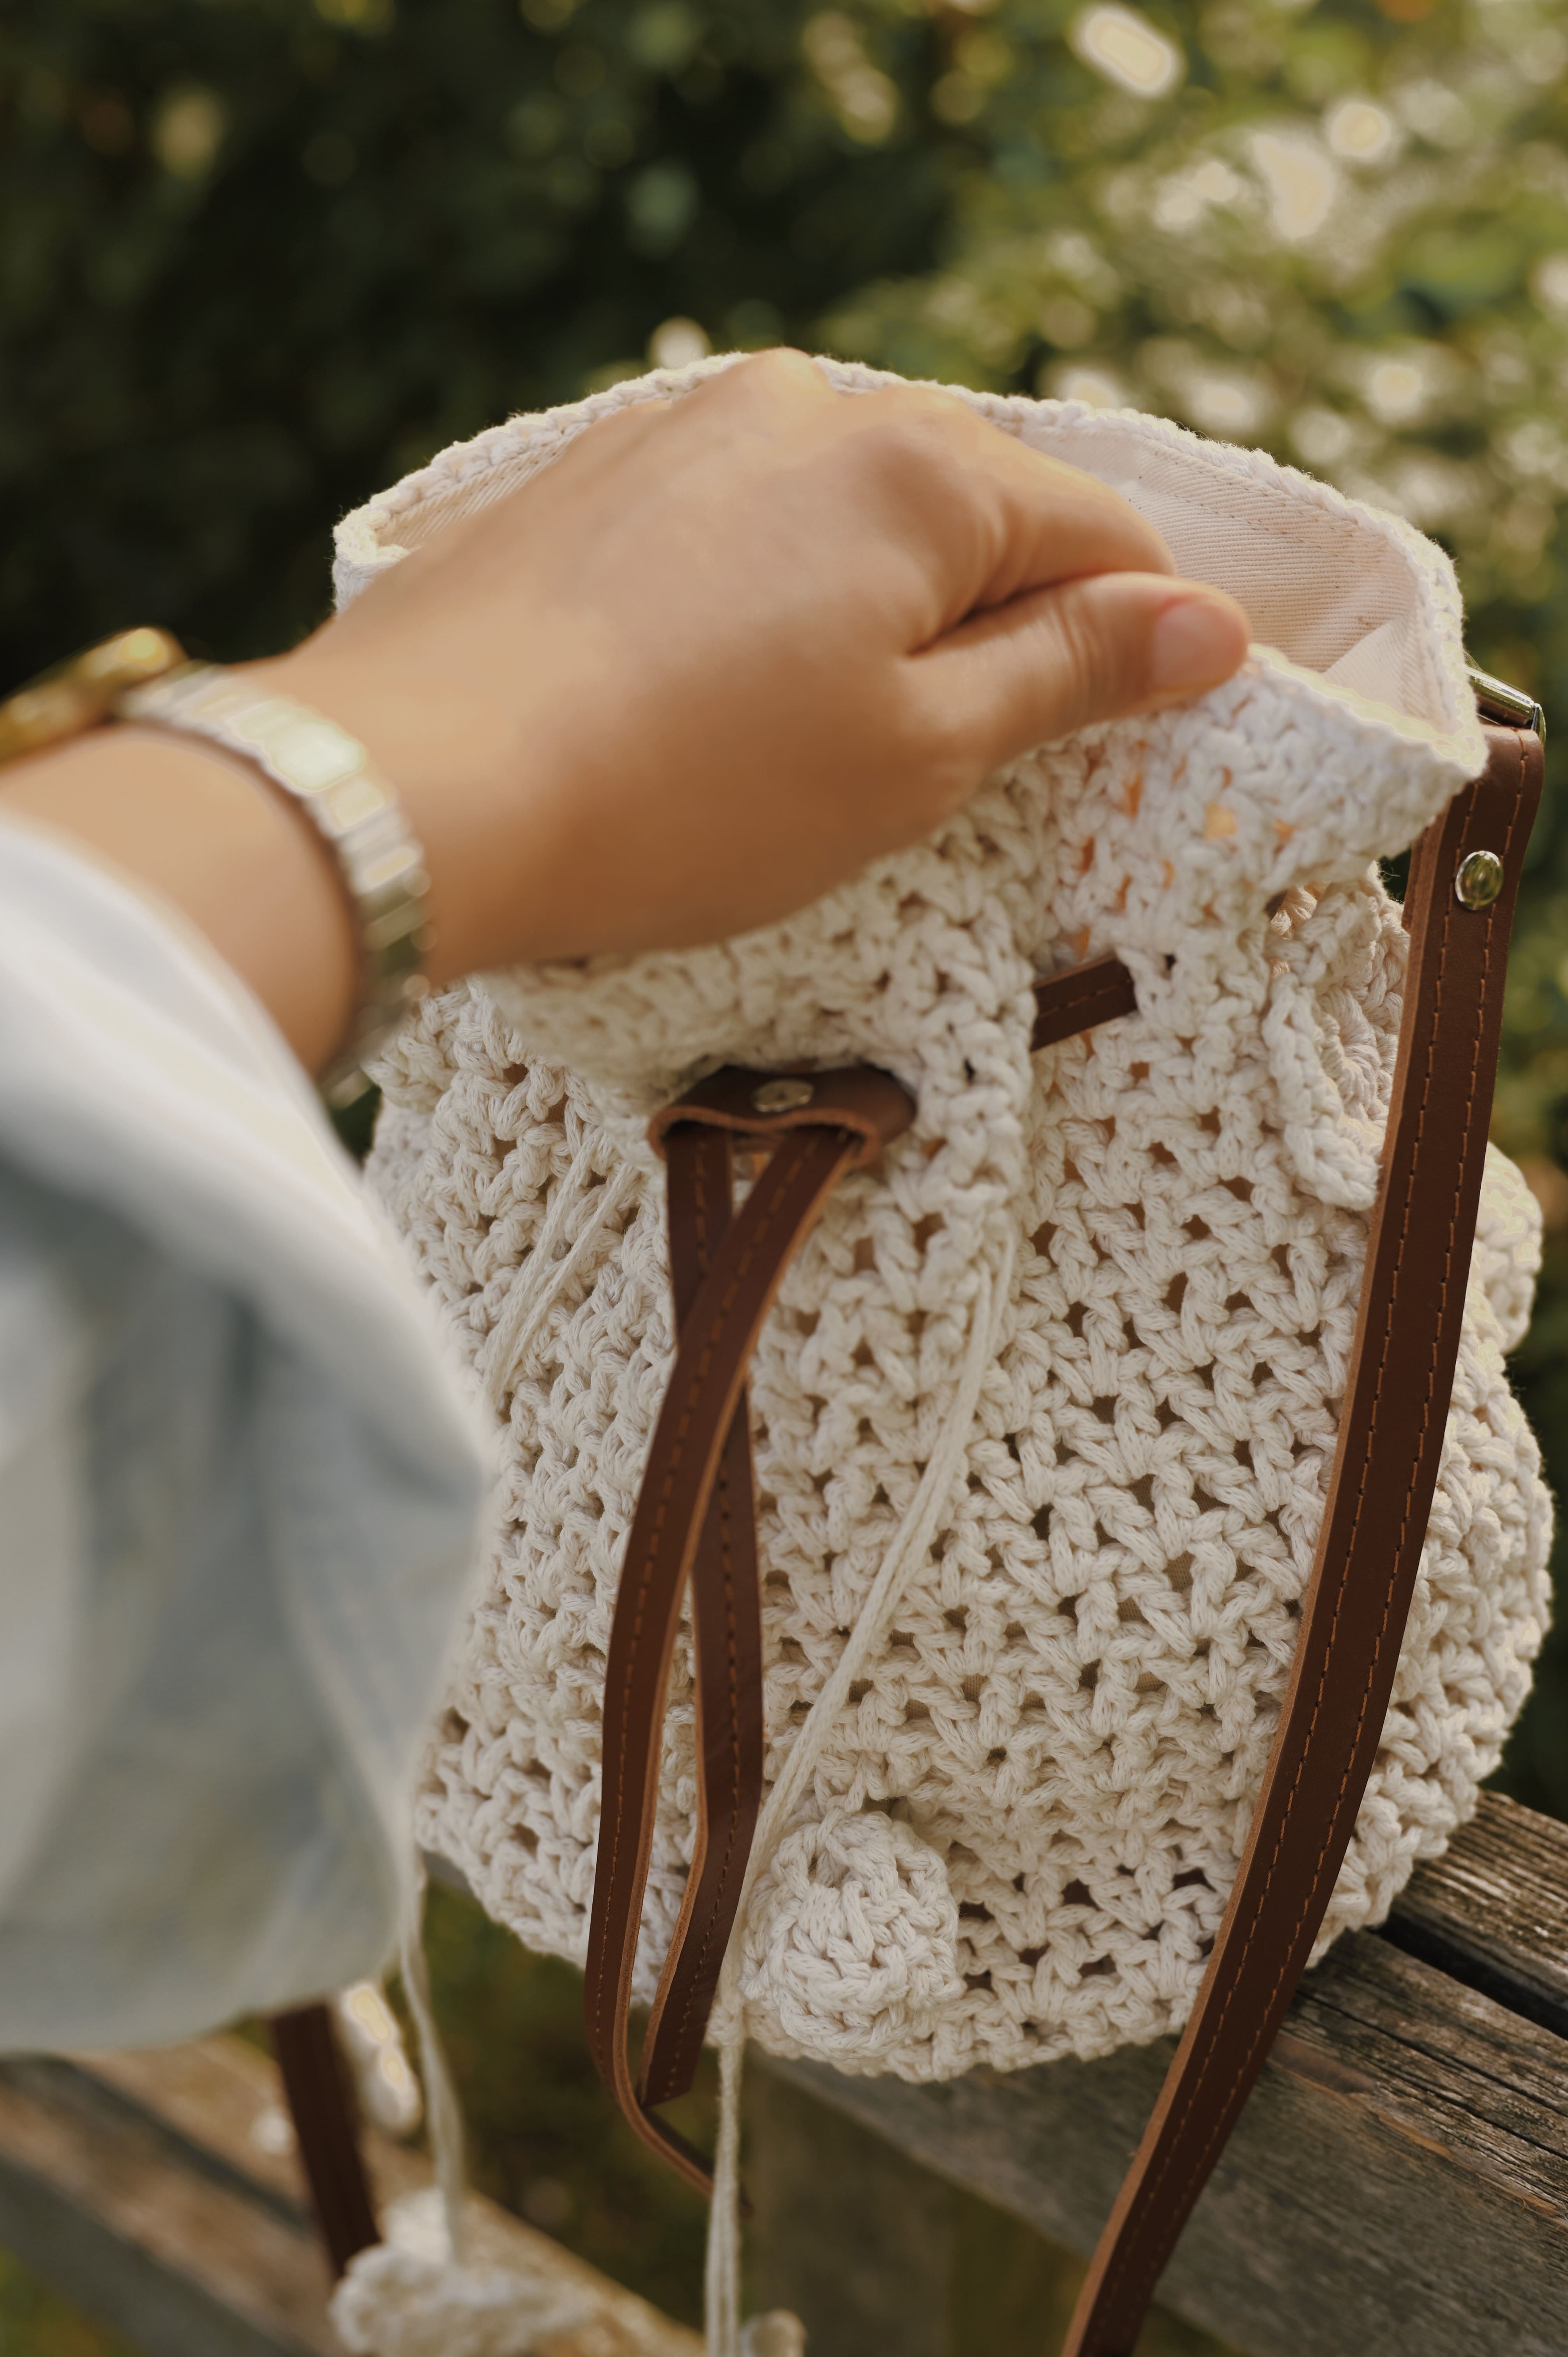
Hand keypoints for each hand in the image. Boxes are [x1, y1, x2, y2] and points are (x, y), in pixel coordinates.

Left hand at [1, 354, 1249, 1074]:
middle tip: (957, 760)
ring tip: (815, 741)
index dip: (1135, 633)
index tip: (1129, 724)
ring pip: (841, 517)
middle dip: (992, 621)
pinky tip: (712, 696)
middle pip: (967, 508)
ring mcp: (679, 430)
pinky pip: (729, 528)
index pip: (1094, 533)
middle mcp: (801, 408)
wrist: (420, 785)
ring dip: (868, 613)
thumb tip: (1204, 625)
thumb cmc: (689, 793)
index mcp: (916, 468)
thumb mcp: (917, 753)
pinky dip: (761, 603)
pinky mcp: (587, 478)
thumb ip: (1067, 673)